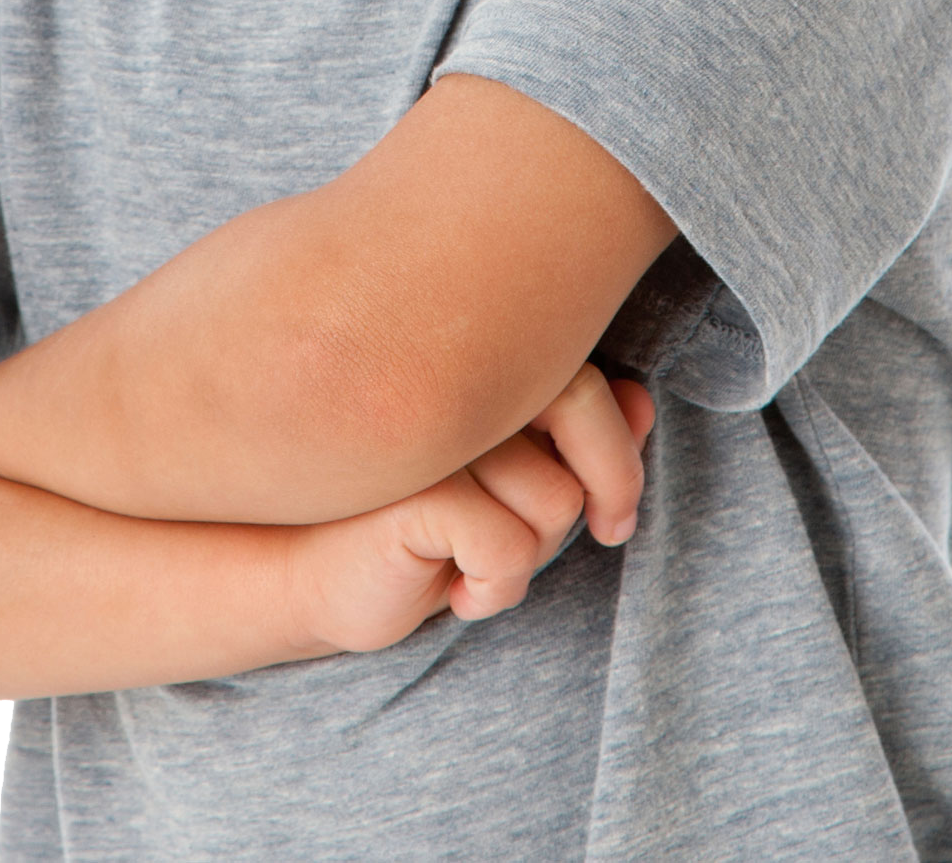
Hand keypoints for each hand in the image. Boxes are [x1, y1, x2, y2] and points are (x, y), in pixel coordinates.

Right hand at [282, 366, 654, 656]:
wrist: (307, 575)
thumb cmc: (416, 524)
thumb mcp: (513, 485)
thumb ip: (578, 438)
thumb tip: (644, 402)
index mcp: (478, 358)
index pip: (586, 382)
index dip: (617, 454)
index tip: (613, 516)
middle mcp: (454, 377)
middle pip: (582, 418)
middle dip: (600, 494)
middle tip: (571, 541)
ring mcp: (431, 427)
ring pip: (557, 500)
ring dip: (530, 557)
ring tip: (474, 564)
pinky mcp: (414, 488)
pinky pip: (509, 547)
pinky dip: (493, 589)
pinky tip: (452, 593)